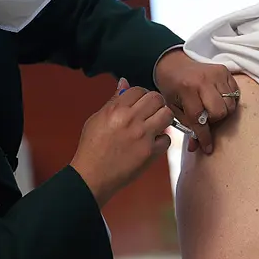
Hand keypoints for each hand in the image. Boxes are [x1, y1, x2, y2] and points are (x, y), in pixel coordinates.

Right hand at [70, 78, 173, 207]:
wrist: (91, 176)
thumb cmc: (91, 148)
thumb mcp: (97, 119)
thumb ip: (114, 100)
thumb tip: (124, 82)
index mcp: (116, 109)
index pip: (139, 89)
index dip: (141, 95)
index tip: (140, 102)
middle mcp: (131, 120)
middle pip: (157, 98)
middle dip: (155, 103)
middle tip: (151, 111)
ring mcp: (142, 136)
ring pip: (167, 115)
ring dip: (163, 118)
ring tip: (155, 124)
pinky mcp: (150, 152)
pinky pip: (167, 139)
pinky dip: (161, 140)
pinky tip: (151, 143)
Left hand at [154, 49, 238, 153]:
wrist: (174, 65)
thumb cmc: (172, 89)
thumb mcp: (173, 108)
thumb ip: (186, 126)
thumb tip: (196, 147)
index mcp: (187, 89)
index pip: (199, 119)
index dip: (204, 136)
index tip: (208, 148)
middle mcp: (203, 80)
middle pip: (220, 112)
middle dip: (214, 120)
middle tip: (206, 117)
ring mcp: (216, 74)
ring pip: (230, 104)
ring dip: (222, 111)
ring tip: (210, 108)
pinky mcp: (225, 70)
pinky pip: (235, 93)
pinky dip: (228, 100)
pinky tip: (217, 99)